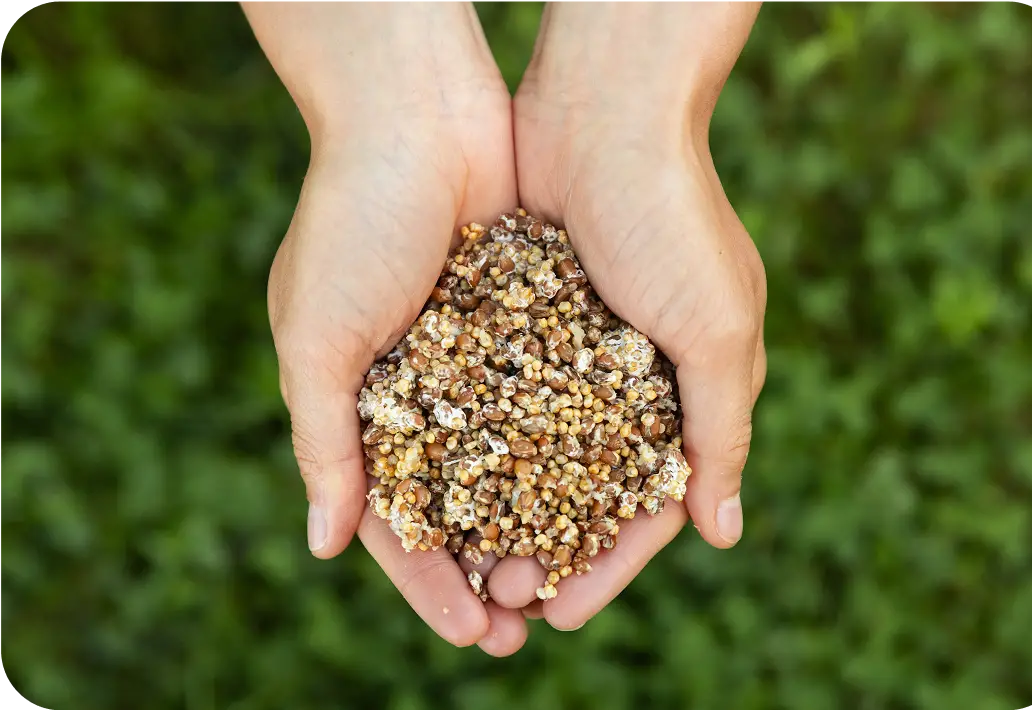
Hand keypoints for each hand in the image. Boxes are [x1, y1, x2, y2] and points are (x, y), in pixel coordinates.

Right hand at [245, 0, 527, 652]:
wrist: (418, 114)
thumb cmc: (351, 222)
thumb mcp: (315, 337)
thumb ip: (323, 440)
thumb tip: (325, 545)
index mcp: (360, 402)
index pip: (395, 515)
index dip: (427, 579)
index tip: (468, 633)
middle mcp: (423, 389)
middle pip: (460, 502)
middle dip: (489, 564)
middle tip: (524, 628)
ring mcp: (479, 357)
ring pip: (514, 462)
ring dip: (536, 522)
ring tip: (567, 583)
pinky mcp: (530, 321)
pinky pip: (555, 399)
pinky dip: (573, 448)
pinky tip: (603, 498)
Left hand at [486, 0, 766, 629]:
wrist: (605, 112)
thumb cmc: (675, 218)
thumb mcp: (717, 329)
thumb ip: (721, 430)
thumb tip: (723, 535)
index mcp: (688, 390)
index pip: (648, 506)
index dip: (608, 563)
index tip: (562, 612)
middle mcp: (630, 378)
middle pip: (582, 490)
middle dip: (543, 547)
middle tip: (497, 600)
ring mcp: (573, 348)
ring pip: (533, 452)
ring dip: (501, 507)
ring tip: (461, 559)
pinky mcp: (524, 315)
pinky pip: (497, 396)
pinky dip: (474, 441)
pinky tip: (439, 483)